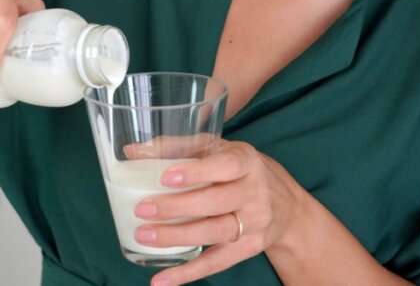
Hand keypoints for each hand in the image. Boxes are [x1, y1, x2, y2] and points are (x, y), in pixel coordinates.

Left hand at [133, 140, 305, 285]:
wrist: (287, 207)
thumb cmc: (242, 171)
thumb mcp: (220, 150)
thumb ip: (179, 147)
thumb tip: (132, 151)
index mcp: (246, 161)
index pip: (226, 165)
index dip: (196, 171)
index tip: (165, 176)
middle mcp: (254, 192)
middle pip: (217, 202)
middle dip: (177, 207)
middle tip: (143, 209)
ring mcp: (254, 223)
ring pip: (215, 233)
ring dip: (177, 237)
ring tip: (145, 236)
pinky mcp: (248, 248)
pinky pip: (217, 262)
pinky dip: (188, 273)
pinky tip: (162, 279)